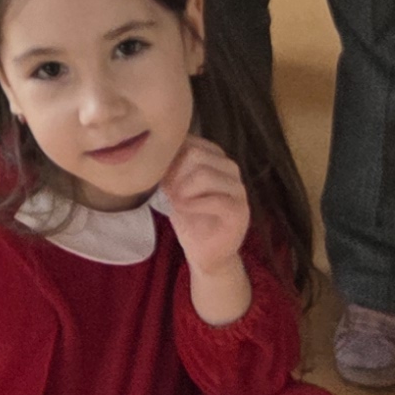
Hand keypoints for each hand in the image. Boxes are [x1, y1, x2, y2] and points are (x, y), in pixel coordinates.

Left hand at [156, 133, 254, 289]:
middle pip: (196, 154)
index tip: (162, 178)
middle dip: (176, 174)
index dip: (170, 158)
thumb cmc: (189, 217)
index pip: (190, 141)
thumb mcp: (174, 187)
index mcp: (215, 157)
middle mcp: (230, 168)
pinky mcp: (240, 211)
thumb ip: (170, 167)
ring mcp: (238, 189)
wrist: (206, 253)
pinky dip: (193, 204)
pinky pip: (216, 199)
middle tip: (169, 192)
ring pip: (205, 174)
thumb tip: (155, 151)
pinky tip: (184, 210)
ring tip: (176, 202)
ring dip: (183, 190)